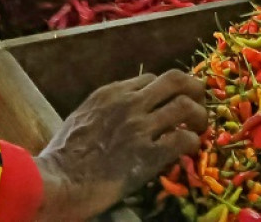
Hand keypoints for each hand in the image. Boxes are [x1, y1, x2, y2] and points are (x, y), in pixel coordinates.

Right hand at [34, 71, 206, 221]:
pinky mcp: (149, 154)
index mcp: (110, 93)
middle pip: (174, 79)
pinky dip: (193, 141)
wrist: (59, 181)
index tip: (171, 100)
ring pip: (185, 106)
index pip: (150, 78)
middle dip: (193, 87)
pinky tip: (191, 148)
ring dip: (199, 115)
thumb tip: (119, 113)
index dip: (165, 89)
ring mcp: (140, 127)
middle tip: (200, 99)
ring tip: (200, 125)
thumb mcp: (81, 117)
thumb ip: (104, 109)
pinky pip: (183, 139)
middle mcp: (129, 103)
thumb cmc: (61, 155)